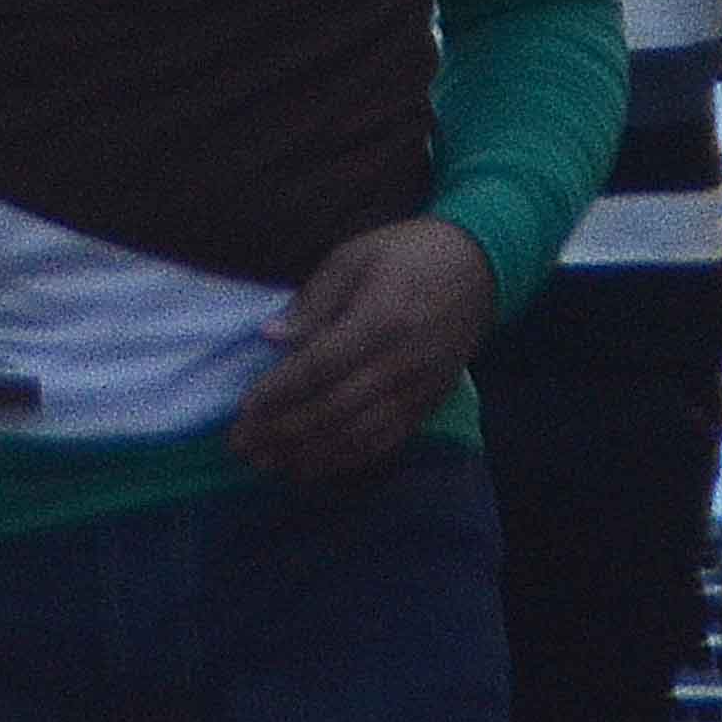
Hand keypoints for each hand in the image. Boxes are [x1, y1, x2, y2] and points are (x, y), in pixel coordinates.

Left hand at [228, 218, 492, 479]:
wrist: (480, 269)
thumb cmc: (407, 254)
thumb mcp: (352, 257)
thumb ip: (312, 302)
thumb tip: (270, 337)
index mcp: (379, 320)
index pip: (318, 368)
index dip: (277, 394)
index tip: (242, 411)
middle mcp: (400, 364)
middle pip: (334, 411)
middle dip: (282, 433)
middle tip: (241, 447)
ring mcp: (418, 390)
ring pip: (357, 436)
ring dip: (307, 456)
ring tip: (266, 464)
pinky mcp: (428, 406)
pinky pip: (383, 444)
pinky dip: (344, 461)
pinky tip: (310, 467)